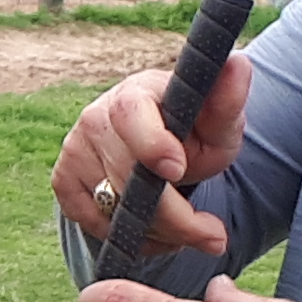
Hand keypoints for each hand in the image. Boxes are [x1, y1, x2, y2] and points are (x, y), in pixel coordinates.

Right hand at [52, 55, 251, 267]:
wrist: (161, 148)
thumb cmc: (191, 131)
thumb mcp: (218, 122)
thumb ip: (227, 101)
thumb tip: (239, 63)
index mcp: (135, 93)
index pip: (131, 115)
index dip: (151, 144)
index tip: (178, 169)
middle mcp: (95, 117)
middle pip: (126, 177)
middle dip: (174, 216)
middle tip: (214, 237)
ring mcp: (74, 149)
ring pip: (111, 207)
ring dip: (156, 231)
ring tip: (185, 229)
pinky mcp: (62, 180)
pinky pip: (93, 223)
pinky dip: (128, 238)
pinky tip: (153, 230)